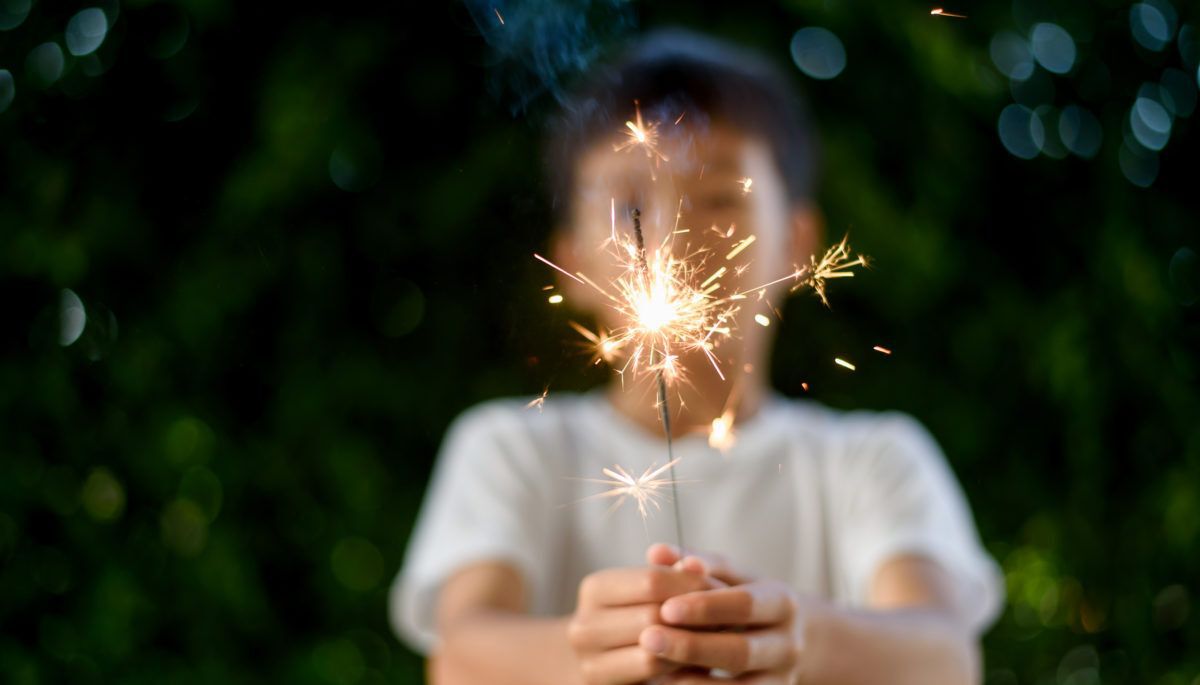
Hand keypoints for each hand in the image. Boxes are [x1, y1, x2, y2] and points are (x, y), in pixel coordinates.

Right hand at [568, 549, 724, 684]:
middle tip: (732, 618)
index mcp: (594, 589)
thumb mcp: (650, 590)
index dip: (692, 585)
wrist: (606, 660)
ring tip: (720, 638)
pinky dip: (680, 667)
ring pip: (655, 652)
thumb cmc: (638, 616)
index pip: (651, 581)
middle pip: (653, 617)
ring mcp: (588, 663)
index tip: (725, 589)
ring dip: (693, 645)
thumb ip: (671, 574)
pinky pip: (652, 674)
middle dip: (696, 617)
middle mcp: (582, 626)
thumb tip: (693, 562)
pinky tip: (700, 660)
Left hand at [638, 545, 810, 683]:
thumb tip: (657, 552)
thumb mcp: (733, 577)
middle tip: (648, 638)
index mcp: (781, 603)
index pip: (745, 604)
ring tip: (652, 669)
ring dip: (693, 681)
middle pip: (741, 651)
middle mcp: (787, 645)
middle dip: (692, 646)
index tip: (667, 608)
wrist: (792, 640)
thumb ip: (698, 562)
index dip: (706, 607)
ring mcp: (781, 679)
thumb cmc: (749, 599)